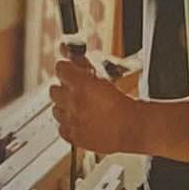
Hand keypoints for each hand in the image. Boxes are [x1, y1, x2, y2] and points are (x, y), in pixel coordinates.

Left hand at [48, 68, 188, 159]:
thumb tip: (70, 52)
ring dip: (65, 106)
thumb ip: (85, 65)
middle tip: (76, 90)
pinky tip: (80, 121)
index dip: (67, 69)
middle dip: (64, 88)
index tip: (71, 71)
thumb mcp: (105, 77)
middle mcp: (74, 103)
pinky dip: (68, 124)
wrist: (134, 128)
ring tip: (79, 106)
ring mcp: (73, 121)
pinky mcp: (76, 137)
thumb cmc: (126, 104)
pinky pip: (62, 128)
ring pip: (55, 110)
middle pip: (54, 90)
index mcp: (82, 85)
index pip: (60, 69)